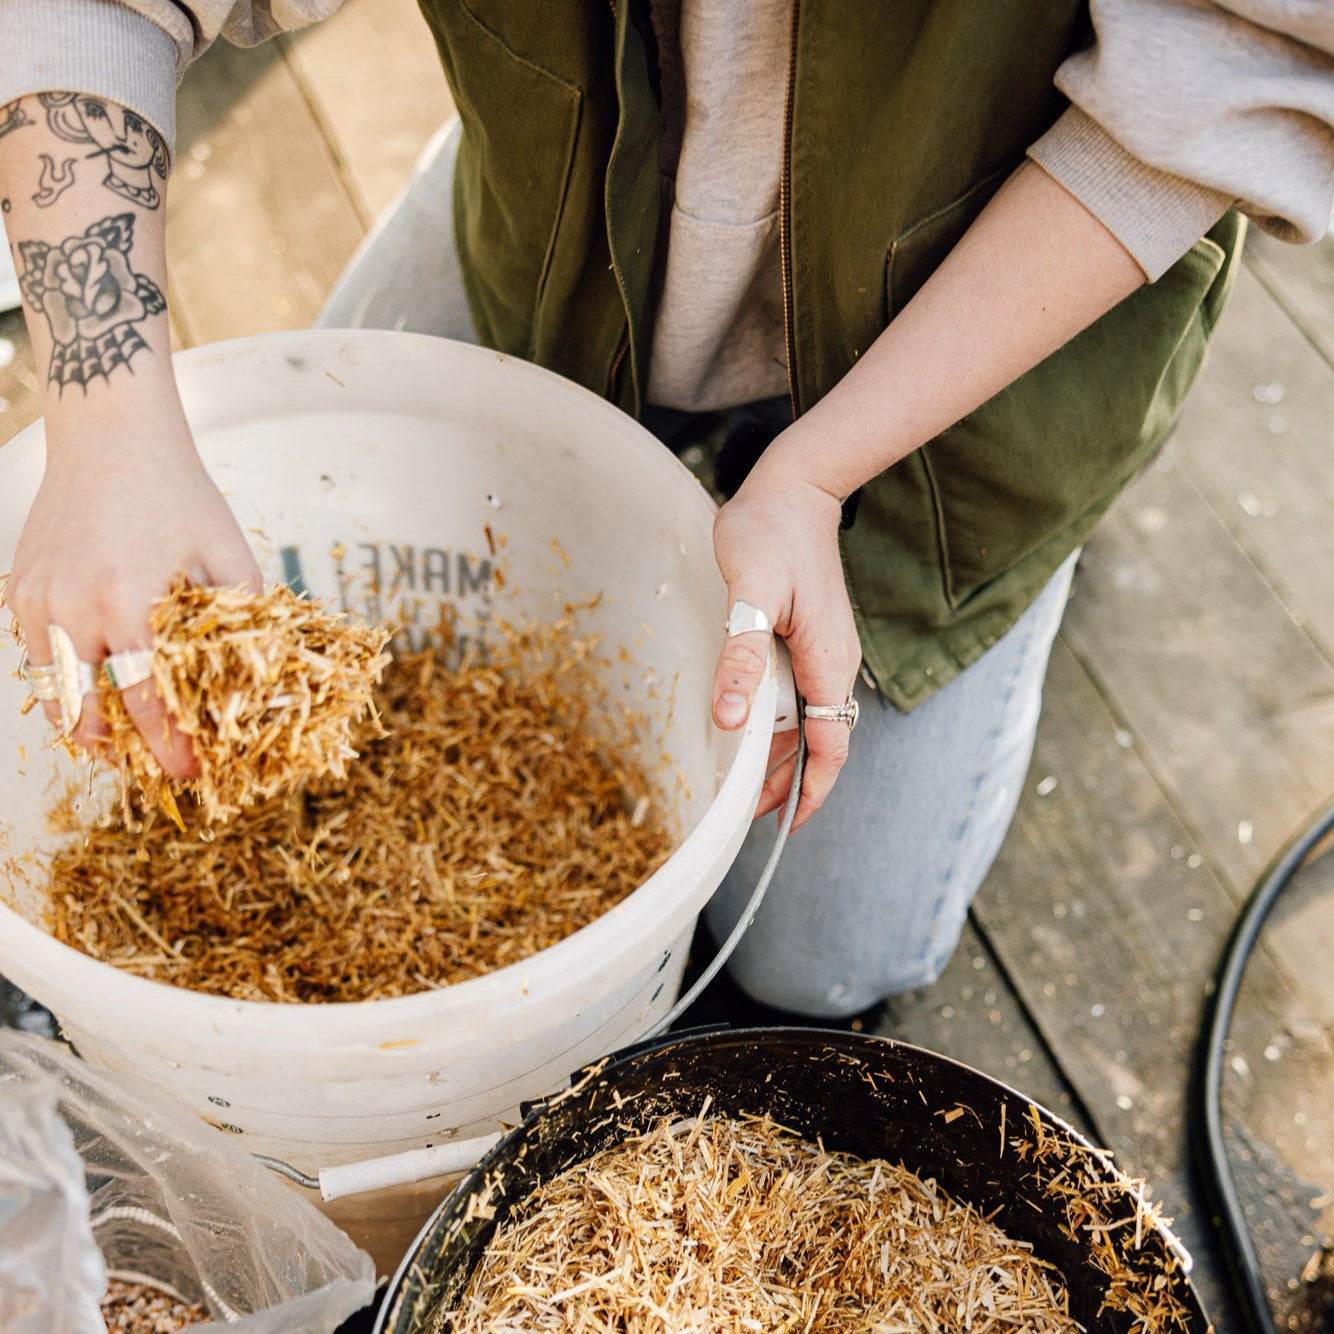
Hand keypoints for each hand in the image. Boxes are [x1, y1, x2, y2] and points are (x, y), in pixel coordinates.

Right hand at [5, 381, 260, 773]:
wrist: (111, 436)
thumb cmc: (178, 493)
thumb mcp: (228, 552)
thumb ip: (245, 617)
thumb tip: (265, 676)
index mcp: (129, 604)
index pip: (147, 703)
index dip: (170, 746)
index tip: (192, 771)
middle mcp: (74, 608)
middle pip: (89, 713)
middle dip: (123, 750)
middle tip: (155, 766)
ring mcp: (38, 601)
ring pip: (53, 693)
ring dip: (86, 726)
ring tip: (120, 745)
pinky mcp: (20, 590)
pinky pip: (37, 657)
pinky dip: (62, 684)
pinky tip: (92, 694)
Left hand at [710, 434, 862, 828]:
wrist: (795, 486)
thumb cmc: (771, 531)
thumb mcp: (752, 592)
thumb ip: (742, 655)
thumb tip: (732, 719)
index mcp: (828, 660)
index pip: (830, 745)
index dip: (811, 790)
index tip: (784, 825)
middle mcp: (835, 662)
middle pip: (819, 740)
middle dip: (788, 781)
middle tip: (745, 812)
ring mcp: (826, 650)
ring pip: (809, 719)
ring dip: (781, 754)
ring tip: (744, 783)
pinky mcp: (811, 637)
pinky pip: (800, 694)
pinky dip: (778, 722)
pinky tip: (750, 727)